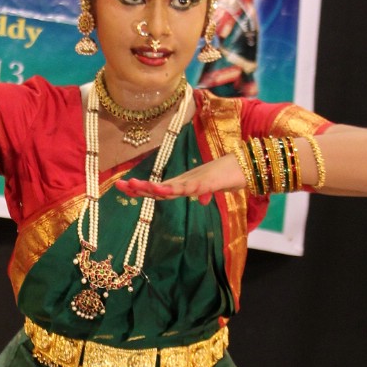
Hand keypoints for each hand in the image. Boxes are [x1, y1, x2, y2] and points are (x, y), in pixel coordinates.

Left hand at [119, 152, 247, 204]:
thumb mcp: (215, 188)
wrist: (247, 164)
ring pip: (172, 187)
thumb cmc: (230, 174)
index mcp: (184, 184)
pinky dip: (180, 189)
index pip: (158, 190)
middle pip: (159, 188)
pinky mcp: (208, 182)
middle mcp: (185, 181)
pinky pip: (192, 187)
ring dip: (156, 188)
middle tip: (119, 185)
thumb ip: (206, 194)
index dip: (140, 189)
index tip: (123, 188)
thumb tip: (202, 202)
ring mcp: (196, 181)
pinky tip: (168, 190)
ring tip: (139, 186)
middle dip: (139, 187)